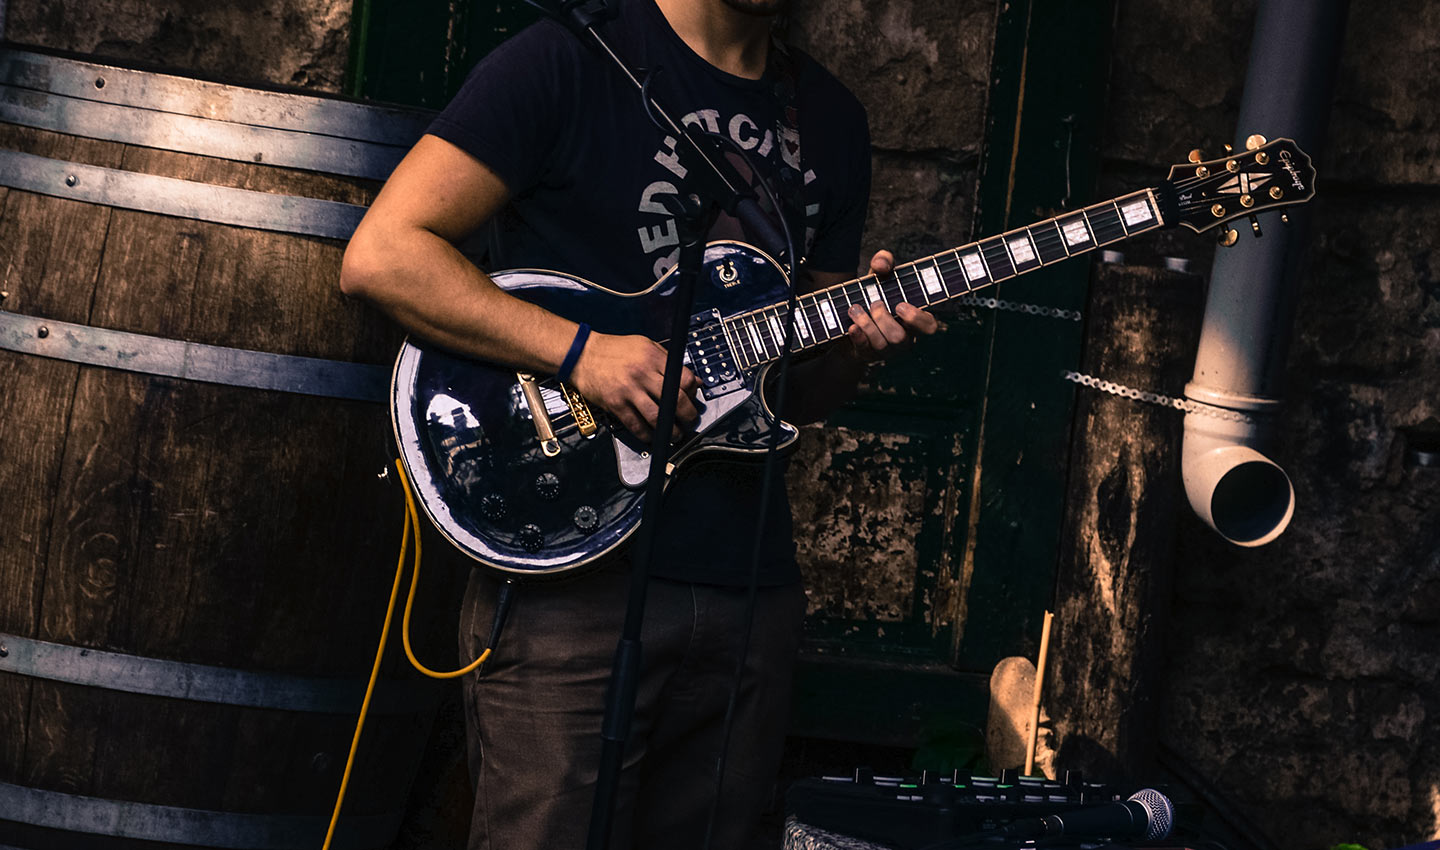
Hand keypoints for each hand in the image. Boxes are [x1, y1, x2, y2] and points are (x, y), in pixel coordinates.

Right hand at [568, 331, 699, 442]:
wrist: (582, 354)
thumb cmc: (614, 350)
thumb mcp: (645, 346)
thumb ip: (669, 362)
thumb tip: (694, 381)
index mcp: (652, 357)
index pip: (684, 379)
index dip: (692, 393)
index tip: (691, 400)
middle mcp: (642, 373)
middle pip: (675, 400)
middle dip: (687, 416)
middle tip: (689, 421)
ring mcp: (628, 390)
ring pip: (657, 417)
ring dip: (670, 431)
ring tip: (674, 434)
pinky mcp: (615, 404)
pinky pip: (636, 425)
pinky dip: (647, 435)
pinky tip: (652, 436)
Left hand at [845, 250, 939, 360]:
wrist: (848, 318)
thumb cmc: (872, 295)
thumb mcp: (878, 276)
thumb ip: (884, 261)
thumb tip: (881, 266)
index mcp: (914, 321)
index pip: (929, 326)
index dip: (917, 319)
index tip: (900, 306)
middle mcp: (903, 339)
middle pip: (900, 337)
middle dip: (883, 319)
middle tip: (875, 304)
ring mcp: (886, 351)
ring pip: (882, 345)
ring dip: (866, 323)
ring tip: (854, 308)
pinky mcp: (867, 355)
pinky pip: (865, 351)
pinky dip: (858, 337)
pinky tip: (852, 326)